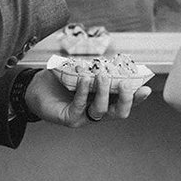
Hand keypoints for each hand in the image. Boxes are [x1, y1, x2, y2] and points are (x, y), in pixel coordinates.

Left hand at [25, 68, 152, 128]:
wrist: (34, 88)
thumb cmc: (60, 79)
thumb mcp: (81, 71)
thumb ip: (97, 69)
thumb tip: (112, 61)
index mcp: (104, 101)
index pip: (125, 102)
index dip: (137, 98)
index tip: (146, 88)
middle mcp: (97, 112)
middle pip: (119, 112)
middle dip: (126, 99)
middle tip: (124, 82)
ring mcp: (84, 118)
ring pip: (101, 110)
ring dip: (104, 92)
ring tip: (101, 75)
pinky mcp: (70, 119)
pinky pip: (81, 106)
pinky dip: (84, 92)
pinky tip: (85, 78)